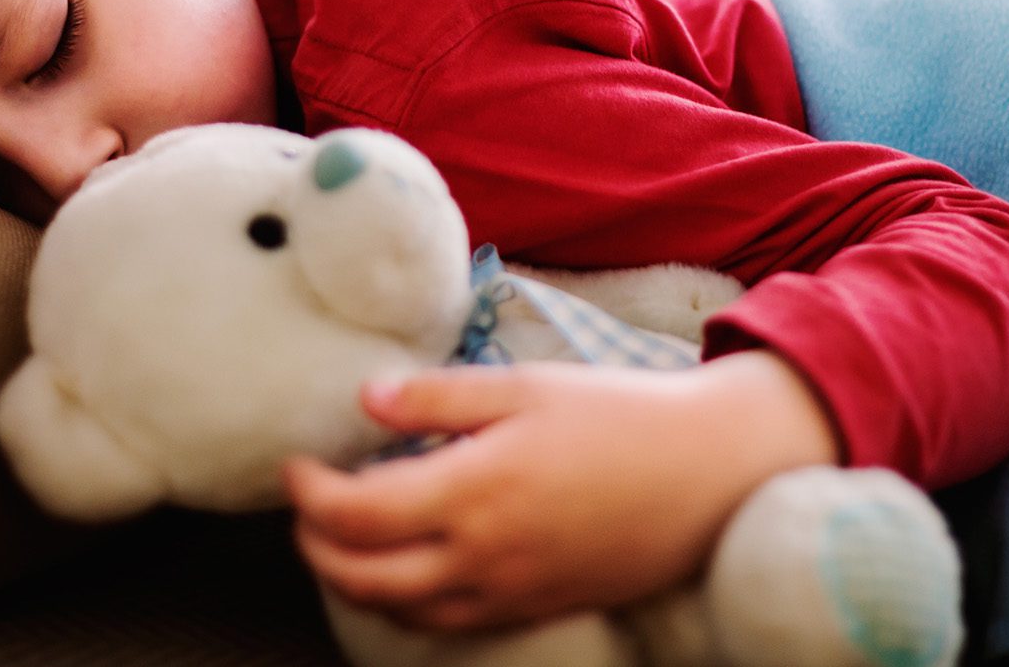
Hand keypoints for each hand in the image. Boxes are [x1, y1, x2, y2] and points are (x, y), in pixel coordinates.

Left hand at [281, 351, 837, 631]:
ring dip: (354, 581)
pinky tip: (409, 567)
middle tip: (306, 507)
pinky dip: (408, 603)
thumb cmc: (621, 414)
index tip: (299, 464)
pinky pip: (450, 622)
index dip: (309, 494)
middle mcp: (484, 555)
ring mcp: (511, 591)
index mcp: (474, 490)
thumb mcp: (526, 386)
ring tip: (344, 539)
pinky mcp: (538, 607)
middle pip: (361, 577)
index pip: (354, 515)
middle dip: (314, 546)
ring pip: (401, 610)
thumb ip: (438, 398)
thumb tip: (366, 401)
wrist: (710, 471)